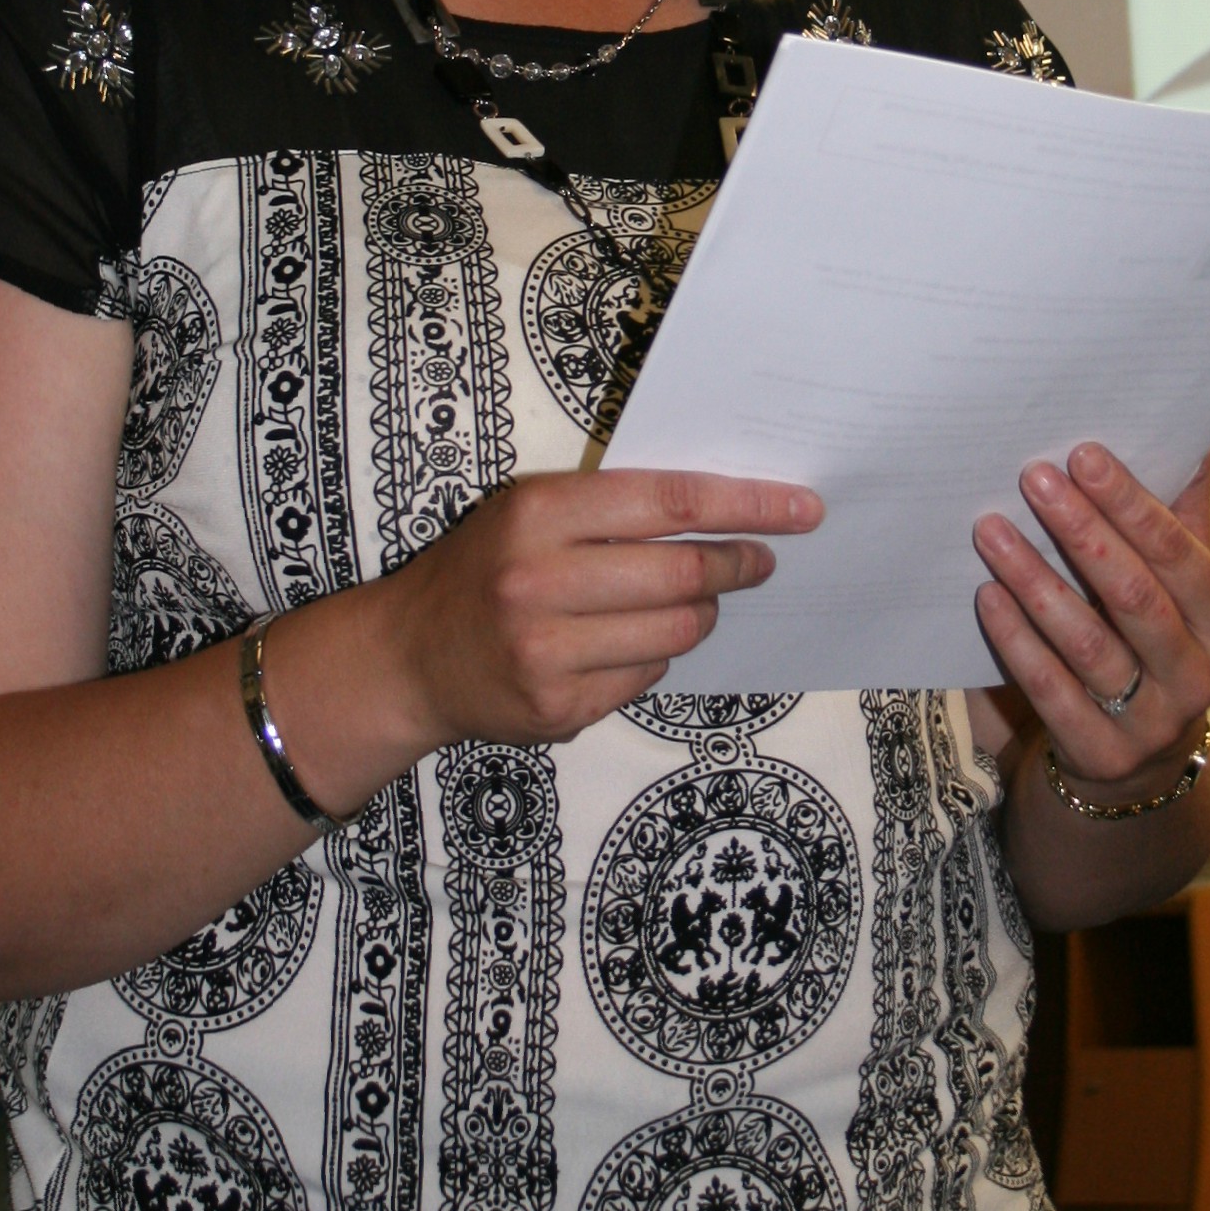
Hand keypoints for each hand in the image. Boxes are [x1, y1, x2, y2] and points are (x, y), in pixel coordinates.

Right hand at [376, 468, 822, 752]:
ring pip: (677, 631)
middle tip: (762, 561)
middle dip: (739, 565)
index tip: (801, 508)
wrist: (408, 658)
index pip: (671, 502)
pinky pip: (647, 676)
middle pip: (684, 573)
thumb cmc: (483, 571)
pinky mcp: (558, 708)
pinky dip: (655, 655)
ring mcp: (548, 652)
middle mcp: (539, 582)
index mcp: (538, 515)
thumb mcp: (529, 515)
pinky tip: (626, 644)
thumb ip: (612, 509)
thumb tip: (725, 510)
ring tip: (689, 604)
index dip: (747, 505)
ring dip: (700, 615)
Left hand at [970, 445, 1209, 788]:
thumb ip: (1182, 520)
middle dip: (1082, 530)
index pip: (1181, 553)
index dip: (1132, 503)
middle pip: (1135, 595)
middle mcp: (1198, 676)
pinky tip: (987, 595)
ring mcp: (1151, 722)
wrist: (1136, 765)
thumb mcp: (1178, 592)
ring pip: (1087, 642)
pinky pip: (1052, 689)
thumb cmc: (1151, 647)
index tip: (1083, 454)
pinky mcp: (1101, 752)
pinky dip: (1017, 640)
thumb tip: (1193, 437)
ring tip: (990, 529)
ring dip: (1035, 579)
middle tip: (1033, 477)